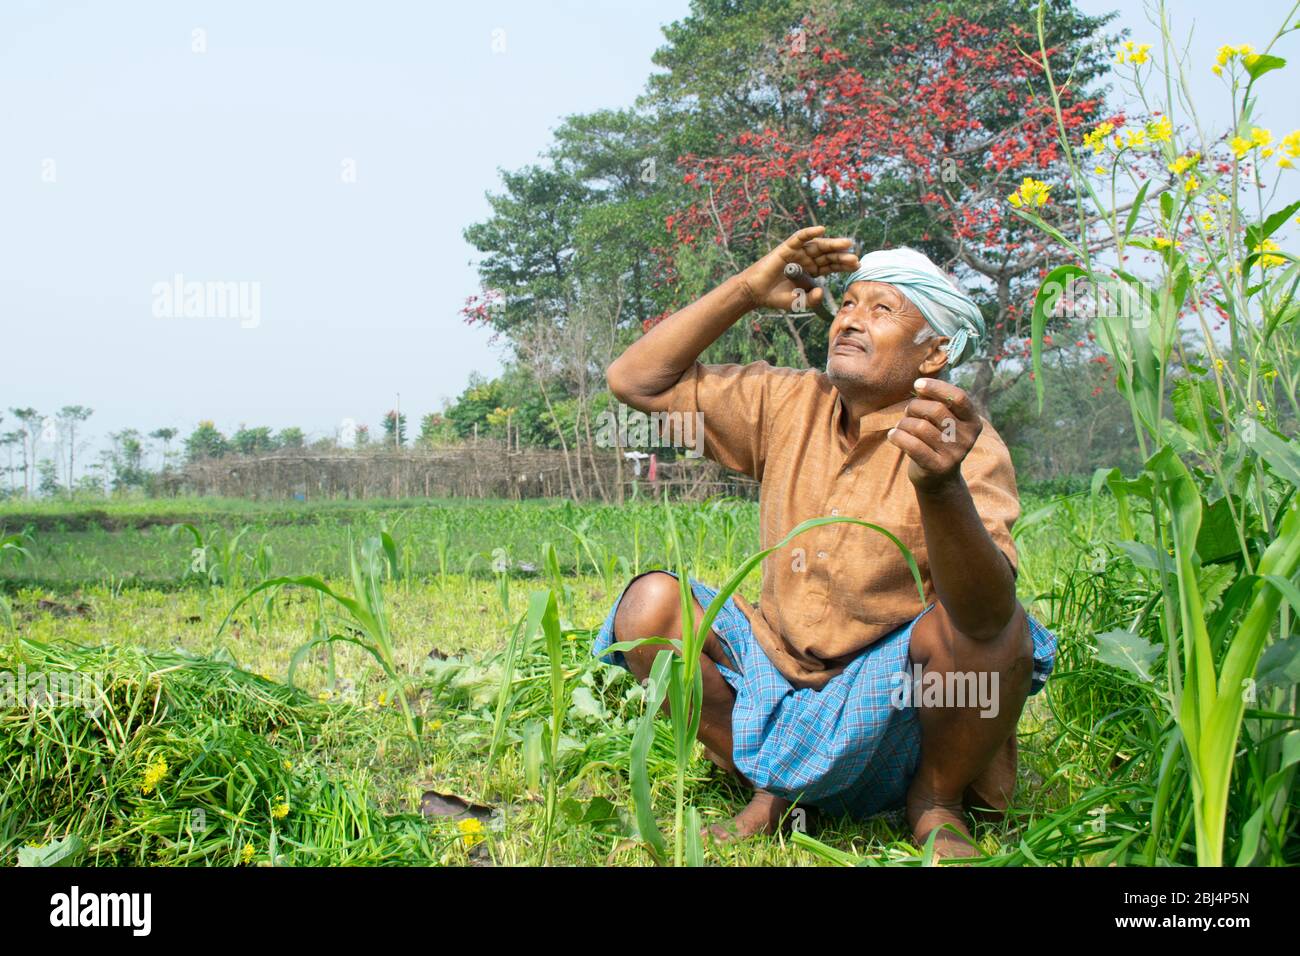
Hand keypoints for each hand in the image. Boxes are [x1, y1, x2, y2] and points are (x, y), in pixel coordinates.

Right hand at [738, 226, 858, 312]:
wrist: (756, 293)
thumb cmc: (777, 297)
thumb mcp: (798, 302)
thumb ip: (811, 299)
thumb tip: (822, 290)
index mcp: (812, 272)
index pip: (831, 266)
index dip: (844, 265)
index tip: (857, 266)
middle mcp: (807, 260)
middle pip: (828, 255)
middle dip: (841, 256)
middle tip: (855, 257)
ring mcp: (798, 252)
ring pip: (818, 245)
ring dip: (832, 243)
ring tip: (846, 244)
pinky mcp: (786, 248)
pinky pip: (799, 237)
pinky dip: (809, 232)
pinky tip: (821, 230)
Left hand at [887, 378, 981, 490]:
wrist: (938, 479)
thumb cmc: (936, 440)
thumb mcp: (943, 421)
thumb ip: (936, 403)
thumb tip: (920, 387)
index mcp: (973, 422)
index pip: (959, 397)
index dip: (936, 388)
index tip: (917, 385)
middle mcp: (968, 438)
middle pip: (936, 410)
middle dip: (914, 407)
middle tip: (907, 412)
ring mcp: (955, 454)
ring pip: (920, 427)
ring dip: (904, 423)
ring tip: (901, 426)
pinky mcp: (938, 467)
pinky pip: (912, 445)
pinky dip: (898, 437)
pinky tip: (893, 435)